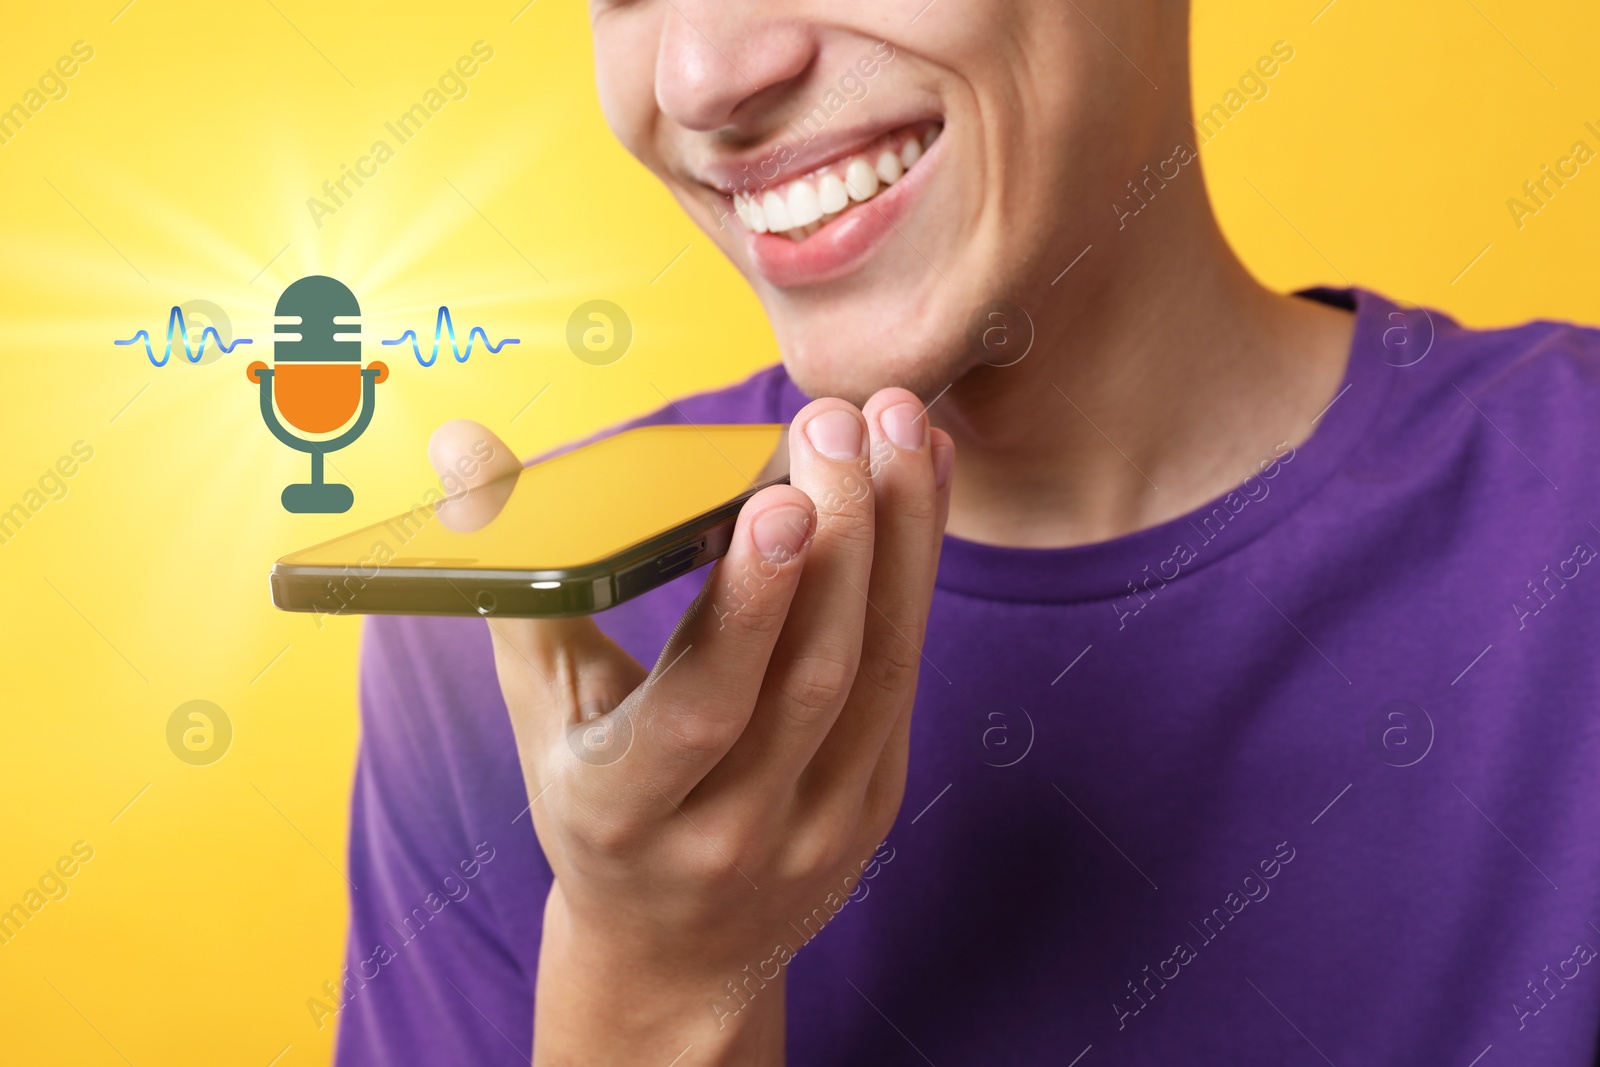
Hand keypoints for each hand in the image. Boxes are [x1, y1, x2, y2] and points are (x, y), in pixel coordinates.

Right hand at [428, 389, 953, 1065]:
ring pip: (880, 669)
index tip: (782, 499)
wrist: (674, 952)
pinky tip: (921, 483)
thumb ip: (519, 580)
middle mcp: (732, 829)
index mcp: (625, 809)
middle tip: (842, 422)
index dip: (748, 606)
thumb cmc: (593, 809)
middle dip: (839, 536)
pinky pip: (907, 676)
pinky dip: (918, 572)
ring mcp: (819, 824)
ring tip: (902, 425)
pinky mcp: (875, 804)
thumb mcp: (542, 714)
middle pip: (809, 676)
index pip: (702, 708)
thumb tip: (466, 451)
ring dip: (901, 539)